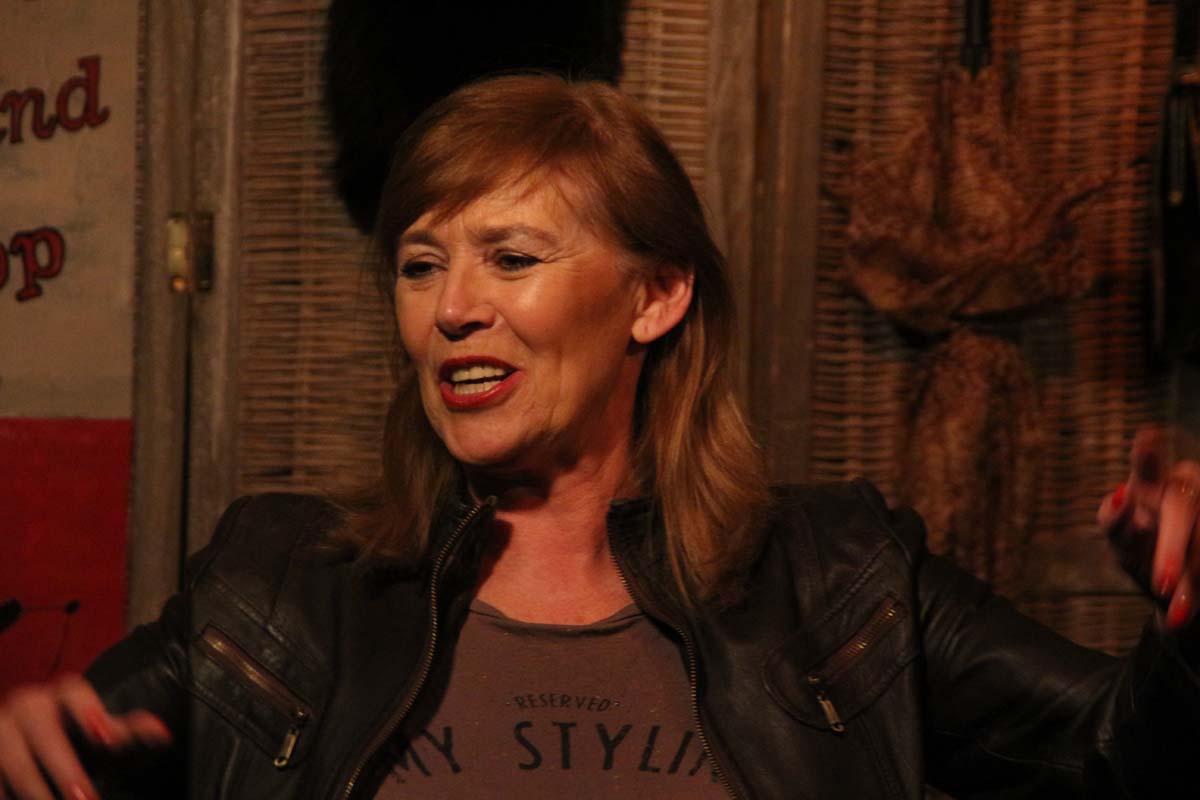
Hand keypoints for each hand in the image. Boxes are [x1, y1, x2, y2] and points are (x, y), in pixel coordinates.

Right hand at [0, 673, 169, 799]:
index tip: (104, 736)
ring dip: (34, 788)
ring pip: (11, 758)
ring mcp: (1, 727)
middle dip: (63, 767)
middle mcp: (29, 704)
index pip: (73, 692)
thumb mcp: (100, 732)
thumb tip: (162, 732)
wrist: (30, 743)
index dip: (88, 711)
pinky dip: (7, 792)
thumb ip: (127, 730)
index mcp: (62, 693)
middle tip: (84, 796)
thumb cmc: (75, 735)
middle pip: (43, 732)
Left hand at [1098, 428, 1199, 631]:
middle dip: (1172, 552)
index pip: (1149, 465)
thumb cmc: (1137, 546)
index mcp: (1153, 479)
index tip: (1147, 437)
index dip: (1149, 453)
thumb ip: (1116, 520)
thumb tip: (1122, 495)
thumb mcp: (1121, 539)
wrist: (1171, 585)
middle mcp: (1185, 489)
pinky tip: (1180, 615)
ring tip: (1178, 613)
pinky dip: (1194, 595)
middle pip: (1183, 513)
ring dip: (1191, 582)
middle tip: (1162, 583)